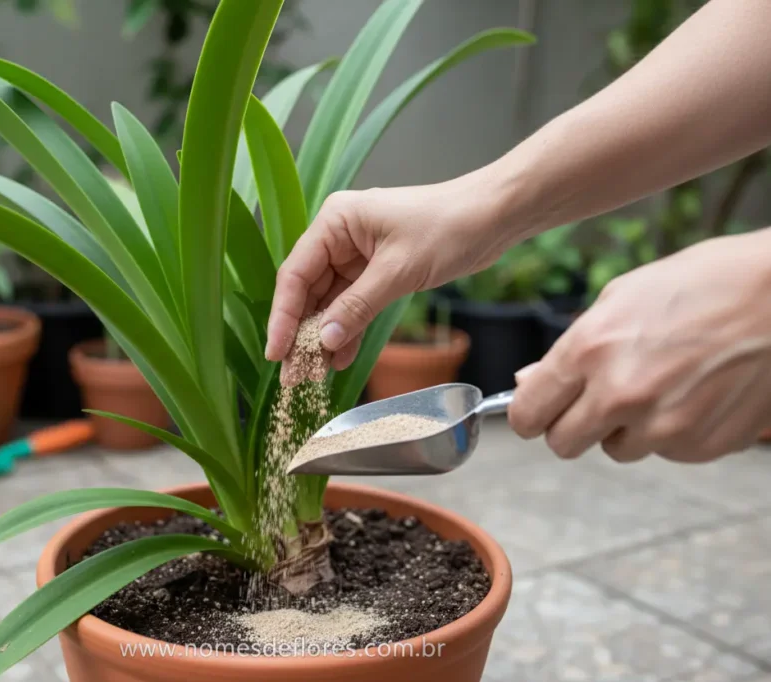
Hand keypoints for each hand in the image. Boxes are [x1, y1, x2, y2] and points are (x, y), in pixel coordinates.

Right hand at [265, 168, 516, 384]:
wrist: (493, 217)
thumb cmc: (449, 226)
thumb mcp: (399, 270)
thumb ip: (357, 306)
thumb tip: (323, 341)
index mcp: (335, 222)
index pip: (295, 274)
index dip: (283, 317)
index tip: (277, 352)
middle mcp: (339, 237)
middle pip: (307, 292)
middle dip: (301, 334)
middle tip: (293, 376)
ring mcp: (357, 255)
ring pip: (329, 303)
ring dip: (323, 338)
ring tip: (314, 375)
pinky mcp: (376, 272)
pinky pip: (352, 306)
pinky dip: (348, 332)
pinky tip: (341, 359)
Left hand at [509, 224, 770, 461]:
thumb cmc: (707, 282)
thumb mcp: (622, 298)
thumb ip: (571, 350)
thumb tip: (528, 383)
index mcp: (589, 351)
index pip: (527, 416)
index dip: (531, 412)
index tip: (540, 408)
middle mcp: (620, 395)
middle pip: (563, 444)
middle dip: (573, 424)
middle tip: (597, 398)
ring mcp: (663, 428)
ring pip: (616, 449)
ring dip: (626, 427)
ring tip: (661, 382)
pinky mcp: (702, 447)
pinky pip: (664, 452)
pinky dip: (671, 432)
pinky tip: (695, 392)